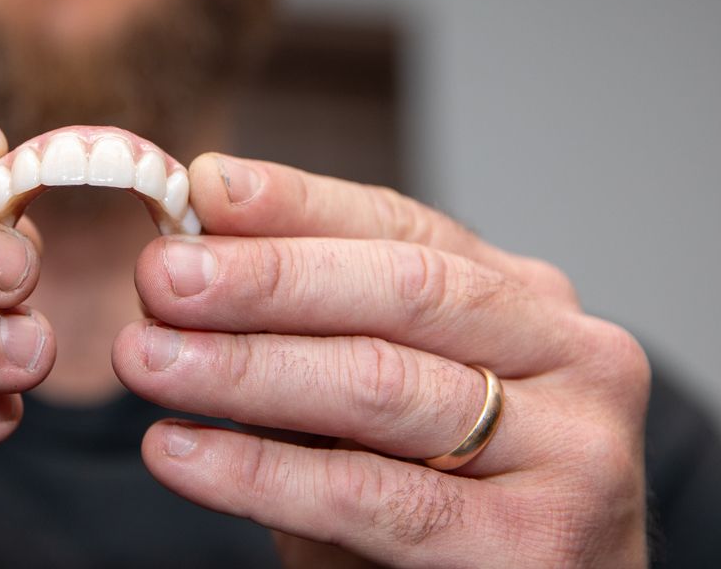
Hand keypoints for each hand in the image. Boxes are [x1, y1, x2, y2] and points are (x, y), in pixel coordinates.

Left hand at [113, 154, 649, 567]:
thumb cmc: (441, 509)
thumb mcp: (378, 402)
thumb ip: (310, 326)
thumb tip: (195, 233)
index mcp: (533, 303)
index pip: (407, 230)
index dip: (300, 205)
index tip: (202, 187)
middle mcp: (574, 359)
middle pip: (403, 291)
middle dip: (266, 279)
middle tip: (162, 274)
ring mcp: (572, 453)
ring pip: (381, 386)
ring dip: (244, 367)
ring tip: (146, 358)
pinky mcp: (535, 547)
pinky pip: (372, 496)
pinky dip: (260, 472)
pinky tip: (181, 451)